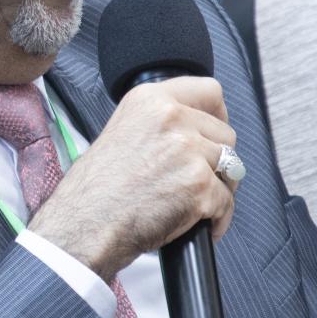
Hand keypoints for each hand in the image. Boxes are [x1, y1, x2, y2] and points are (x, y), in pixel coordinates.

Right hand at [29, 77, 236, 279]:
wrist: (85, 226)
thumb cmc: (94, 192)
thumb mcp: (120, 133)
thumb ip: (156, 125)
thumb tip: (190, 133)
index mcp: (150, 100)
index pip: (209, 91)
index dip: (218, 114)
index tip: (215, 129)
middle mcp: (172, 118)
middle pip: (225, 133)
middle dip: (217, 158)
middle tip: (200, 178)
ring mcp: (188, 151)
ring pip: (231, 166)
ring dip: (220, 187)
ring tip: (201, 203)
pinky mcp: (199, 185)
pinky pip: (226, 201)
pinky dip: (218, 218)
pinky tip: (202, 225)